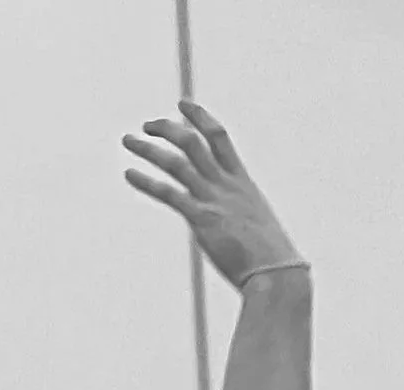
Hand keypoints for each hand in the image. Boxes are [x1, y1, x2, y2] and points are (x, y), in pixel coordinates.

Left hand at [121, 102, 304, 289]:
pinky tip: (129, 173)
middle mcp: (226, 184)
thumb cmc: (269, 257)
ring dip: (149, 149)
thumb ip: (241, 215)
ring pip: (177, 162)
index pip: (219, 137)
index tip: (182, 104)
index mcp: (241, 180)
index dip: (200, 117)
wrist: (275, 271)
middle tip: (147, 124)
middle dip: (168, 128)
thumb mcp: (256, 225)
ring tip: (127, 141)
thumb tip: (234, 224)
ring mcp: (213, 200)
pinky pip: (169, 193)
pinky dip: (147, 181)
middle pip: (193, 142)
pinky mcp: (202, 219)